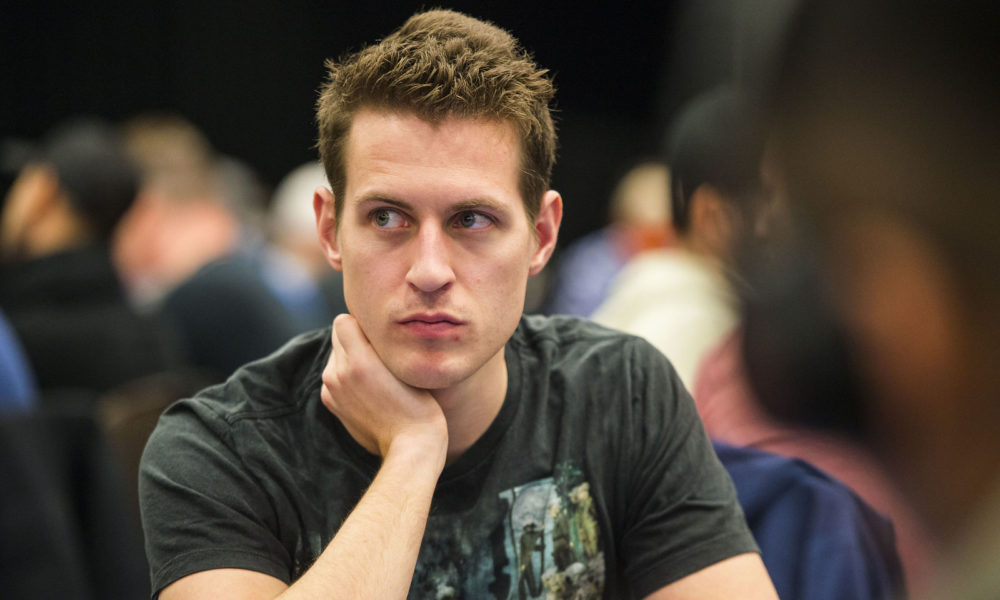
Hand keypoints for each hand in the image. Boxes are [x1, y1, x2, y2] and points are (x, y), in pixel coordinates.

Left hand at [320, 314, 447, 462]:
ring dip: (351, 357)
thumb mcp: (406, 365)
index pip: (344, 320)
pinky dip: (346, 376)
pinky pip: (334, 375)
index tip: (382, 335)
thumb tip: (369, 323)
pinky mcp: (330, 402)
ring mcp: (331, 389)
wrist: (410, 445)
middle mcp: (338, 373)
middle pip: (339, 336)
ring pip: (336, 355)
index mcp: (358, 361)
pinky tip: (368, 389)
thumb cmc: (418, 403)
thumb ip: (381, 342)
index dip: (364, 324)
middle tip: (381, 354)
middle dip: (356, 339)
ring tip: (376, 374)